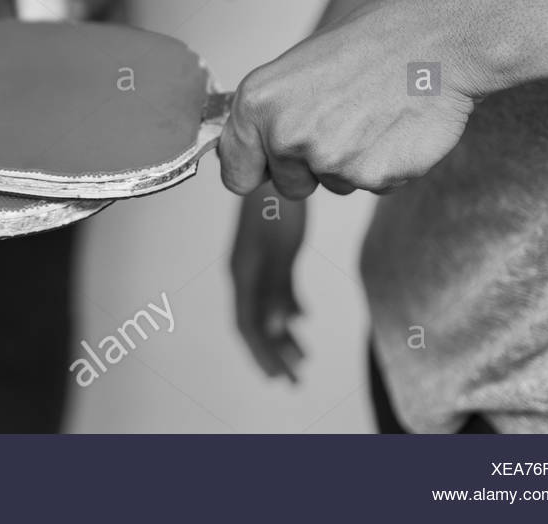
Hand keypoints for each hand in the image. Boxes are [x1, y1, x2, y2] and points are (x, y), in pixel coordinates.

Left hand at [218, 0, 479, 197]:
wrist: (436, 40)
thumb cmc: (371, 44)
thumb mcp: (295, 69)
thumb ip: (267, 116)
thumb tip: (241, 152)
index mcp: (255, 103)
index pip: (236, 172)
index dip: (258, 169)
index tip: (271, 162)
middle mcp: (284, 135)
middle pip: (289, 186)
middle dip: (312, 165)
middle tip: (343, 118)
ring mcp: (327, 159)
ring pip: (333, 184)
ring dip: (352, 160)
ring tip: (373, 114)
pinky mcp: (371, 176)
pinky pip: (372, 185)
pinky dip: (385, 164)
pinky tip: (396, 126)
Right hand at [231, 184, 305, 381]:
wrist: (274, 167)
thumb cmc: (276, 205)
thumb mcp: (281, 249)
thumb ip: (276, 288)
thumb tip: (274, 330)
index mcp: (243, 274)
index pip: (247, 325)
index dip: (262, 354)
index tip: (280, 379)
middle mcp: (246, 272)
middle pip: (256, 322)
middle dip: (274, 353)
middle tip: (295, 380)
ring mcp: (257, 261)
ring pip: (268, 307)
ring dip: (283, 334)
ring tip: (303, 358)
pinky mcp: (271, 251)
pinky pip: (277, 288)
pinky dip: (288, 306)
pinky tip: (303, 317)